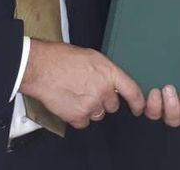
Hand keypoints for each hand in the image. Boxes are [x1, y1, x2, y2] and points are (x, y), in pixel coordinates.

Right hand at [19, 40, 145, 128]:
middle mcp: (103, 90)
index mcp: (108, 72)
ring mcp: (91, 105)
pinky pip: (83, 123)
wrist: (40, 68)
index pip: (132, 90)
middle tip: (87, 90)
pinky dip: (76, 116)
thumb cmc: (61, 58)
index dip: (138, 102)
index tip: (139, 108)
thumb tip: (111, 82)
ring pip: (98, 114)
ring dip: (89, 108)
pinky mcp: (78, 116)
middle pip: (112, 105)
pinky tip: (68, 102)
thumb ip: (105, 71)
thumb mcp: (91, 57)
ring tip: (74, 93)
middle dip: (103, 100)